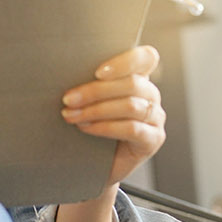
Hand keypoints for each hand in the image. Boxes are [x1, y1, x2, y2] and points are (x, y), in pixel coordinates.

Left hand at [61, 45, 164, 185]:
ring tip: (71, 115)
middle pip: (132, 83)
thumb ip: (90, 84)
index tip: (97, 72)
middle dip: (96, 91)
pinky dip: (105, 127)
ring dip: (96, 110)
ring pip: (131, 106)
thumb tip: (65, 71)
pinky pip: (132, 128)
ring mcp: (156, 118)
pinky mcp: (153, 140)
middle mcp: (151, 95)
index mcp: (139, 77)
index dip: (125, 61)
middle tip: (68, 99)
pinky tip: (86, 129)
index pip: (146, 57)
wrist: (94, 164)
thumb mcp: (90, 101)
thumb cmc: (89, 126)